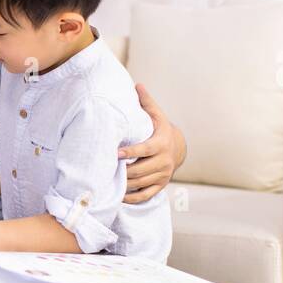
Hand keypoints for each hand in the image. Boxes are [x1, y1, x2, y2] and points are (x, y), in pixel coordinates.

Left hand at [117, 83, 184, 203]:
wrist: (177, 148)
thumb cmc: (160, 129)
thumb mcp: (156, 115)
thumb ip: (146, 102)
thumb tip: (137, 84)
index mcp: (162, 143)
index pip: (146, 150)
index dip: (131, 152)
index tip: (116, 154)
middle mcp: (164, 161)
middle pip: (141, 170)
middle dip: (123, 171)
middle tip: (105, 171)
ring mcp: (163, 175)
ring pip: (141, 183)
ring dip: (124, 185)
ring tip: (108, 183)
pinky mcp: (161, 186)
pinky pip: (145, 195)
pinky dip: (132, 198)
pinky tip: (118, 197)